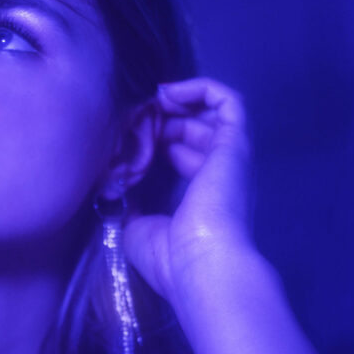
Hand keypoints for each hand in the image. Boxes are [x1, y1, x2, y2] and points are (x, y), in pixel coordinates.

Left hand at [124, 77, 253, 311]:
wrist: (202, 265)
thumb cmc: (171, 258)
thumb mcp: (138, 231)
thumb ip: (131, 209)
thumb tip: (118, 194)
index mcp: (198, 198)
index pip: (179, 155)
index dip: (153, 141)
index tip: (125, 141)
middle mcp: (218, 176)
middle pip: (192, 131)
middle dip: (160, 120)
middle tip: (133, 120)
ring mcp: (229, 159)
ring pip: (210, 113)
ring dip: (179, 102)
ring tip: (151, 102)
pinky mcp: (236, 143)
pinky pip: (229, 101)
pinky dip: (201, 88)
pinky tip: (168, 93)